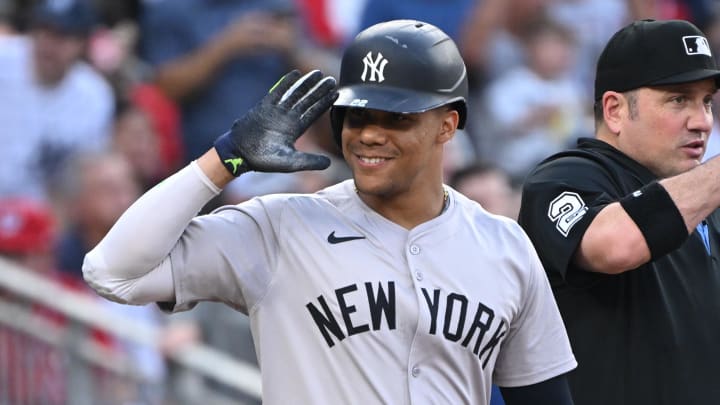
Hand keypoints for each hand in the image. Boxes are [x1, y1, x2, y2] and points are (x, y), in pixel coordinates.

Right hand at [214, 70, 337, 175]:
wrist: (240, 154)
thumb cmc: (264, 160)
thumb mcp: (290, 162)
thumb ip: (309, 161)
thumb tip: (329, 163)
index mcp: (295, 129)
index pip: (313, 113)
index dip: (324, 103)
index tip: (336, 94)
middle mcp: (287, 118)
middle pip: (307, 100)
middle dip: (319, 90)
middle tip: (332, 79)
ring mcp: (276, 111)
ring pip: (294, 94)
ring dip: (306, 84)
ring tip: (318, 74)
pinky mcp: (263, 107)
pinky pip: (277, 92)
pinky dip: (285, 83)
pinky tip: (295, 74)